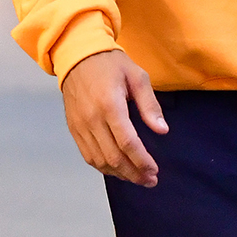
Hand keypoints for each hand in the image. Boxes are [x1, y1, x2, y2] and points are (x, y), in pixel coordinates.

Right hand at [61, 48, 166, 186]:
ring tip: (137, 178)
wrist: (77, 56)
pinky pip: (88, 156)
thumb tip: (162, 130)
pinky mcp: (74, 129)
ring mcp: (80, 126)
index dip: (142, 161)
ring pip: (100, 161)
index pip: (128, 143)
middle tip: (150, 180)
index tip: (155, 171)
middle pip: (114, 157)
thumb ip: (150, 105)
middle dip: (134, 173)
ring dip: (120, 174)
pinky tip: (118, 170)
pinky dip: (104, 167)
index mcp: (110, 105)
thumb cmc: (110, 64)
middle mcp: (92, 119)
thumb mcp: (137, 77)